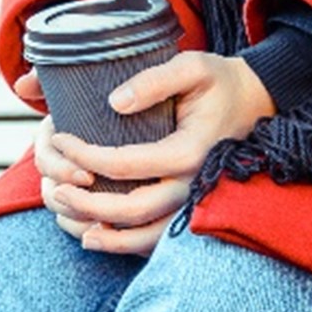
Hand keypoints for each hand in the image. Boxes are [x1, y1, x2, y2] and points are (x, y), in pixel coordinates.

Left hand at [44, 52, 276, 254]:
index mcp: (190, 151)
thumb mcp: (192, 66)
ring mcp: (196, 202)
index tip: (61, 137)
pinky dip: (127, 245)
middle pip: (132, 209)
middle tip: (55, 189)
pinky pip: (159, 239)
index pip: (124, 164)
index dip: (84, 155)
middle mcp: (194, 184)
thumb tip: (115, 103)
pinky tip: (98, 236)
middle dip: (87, 204)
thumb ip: (154, 80)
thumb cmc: (219, 82)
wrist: (255, 102)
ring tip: (70, 220)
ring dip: (105, 236)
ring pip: (146, 237)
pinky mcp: (195, 209)